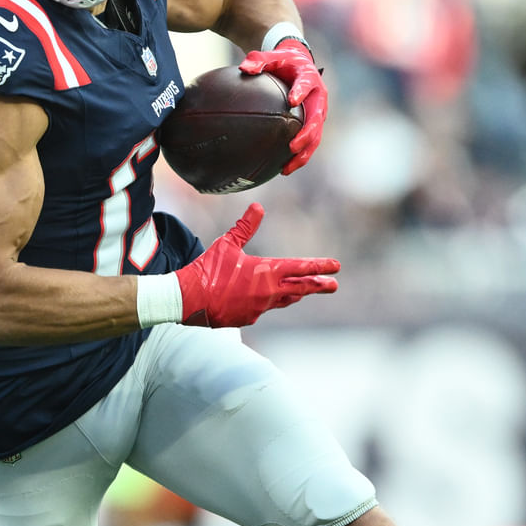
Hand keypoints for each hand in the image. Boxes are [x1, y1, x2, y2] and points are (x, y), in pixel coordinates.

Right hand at [175, 204, 339, 326]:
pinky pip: (262, 308)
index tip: (336, 266)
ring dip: (294, 294)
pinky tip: (261, 300)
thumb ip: (245, 227)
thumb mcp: (226, 244)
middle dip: (319, 286)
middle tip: (334, 285)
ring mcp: (260, 307)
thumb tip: (258, 207)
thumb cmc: (207, 269)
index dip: (320, 266)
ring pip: (284, 300)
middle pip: (301, 289)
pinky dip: (265, 302)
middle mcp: (269, 292)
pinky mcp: (248, 318)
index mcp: (267, 272)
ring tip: (303, 291)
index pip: (301, 268)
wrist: (189, 300)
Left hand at [238, 38, 324, 173]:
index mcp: (309, 77)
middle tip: (292, 146)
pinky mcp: (314, 124)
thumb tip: (244, 68)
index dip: (301, 91)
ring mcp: (318, 112)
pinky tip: (283, 169)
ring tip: (287, 168)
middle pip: (317, 118)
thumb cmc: (281, 61)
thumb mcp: (269, 56)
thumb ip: (258, 60)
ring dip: (304, 154)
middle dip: (306, 134)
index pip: (306, 84)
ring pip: (315, 137)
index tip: (292, 100)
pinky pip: (309, 143)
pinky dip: (299, 157)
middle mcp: (318, 96)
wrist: (298, 63)